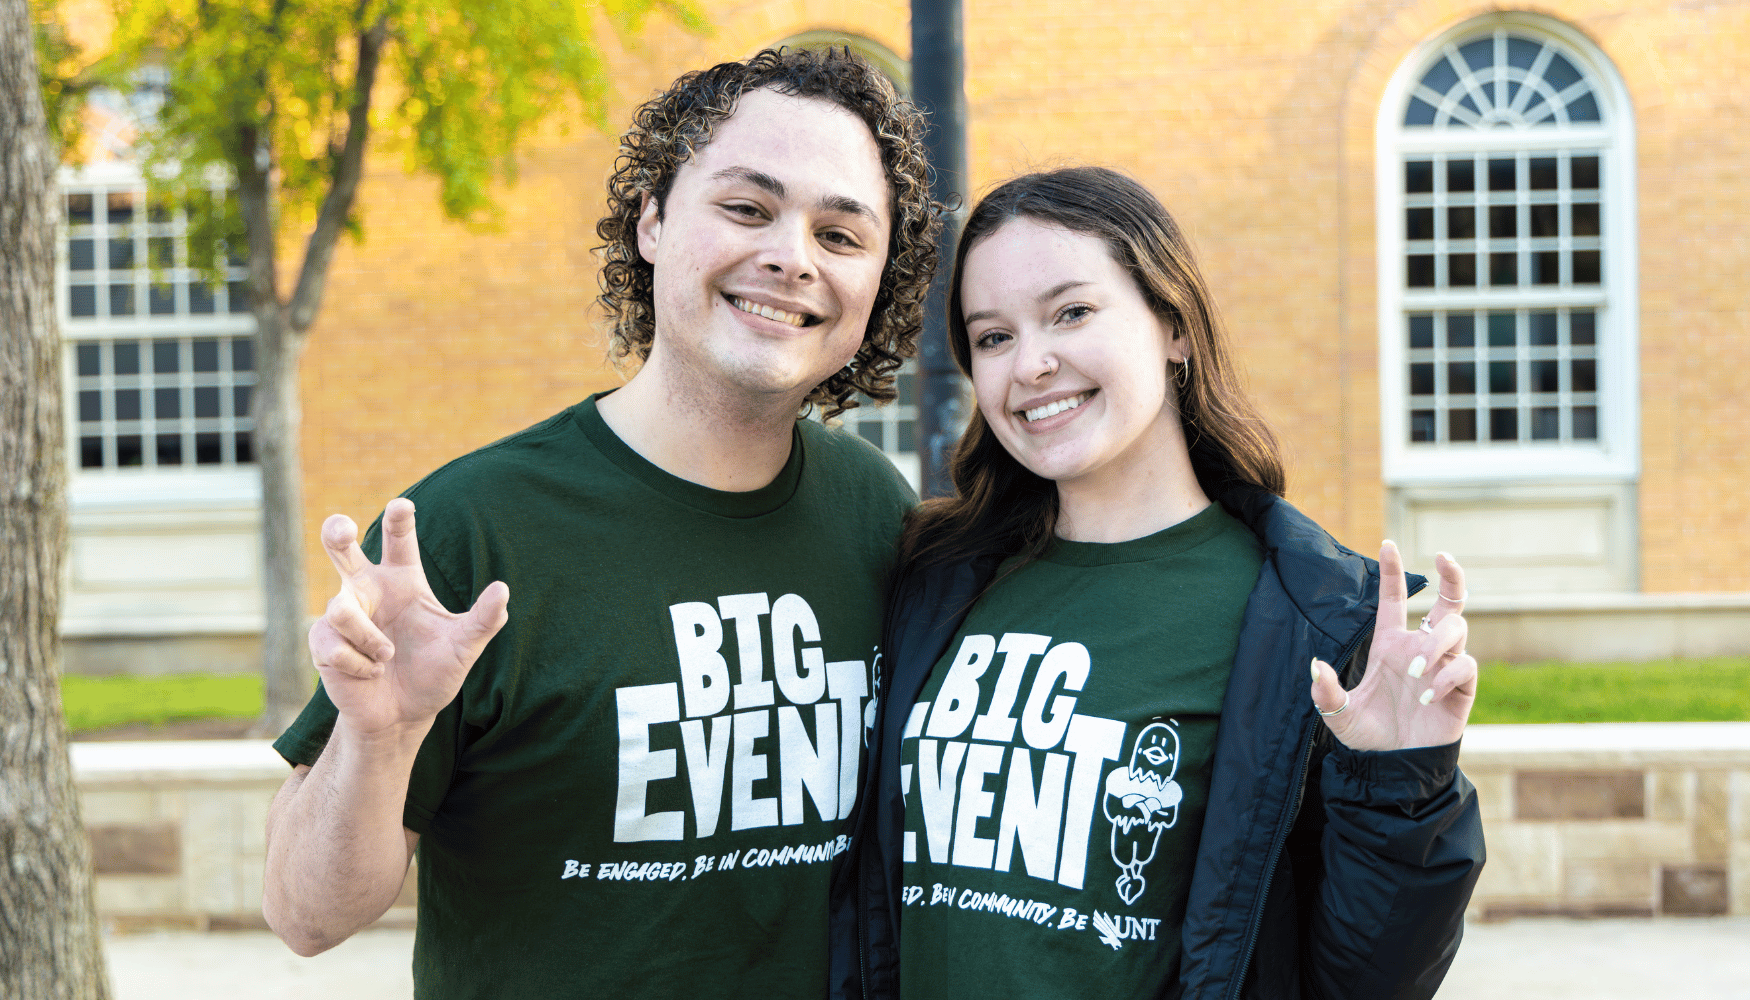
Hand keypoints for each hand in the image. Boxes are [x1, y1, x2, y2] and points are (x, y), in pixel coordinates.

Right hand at [307, 498, 509, 736]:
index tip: (402, 505)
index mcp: (403, 581)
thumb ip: (483, 619)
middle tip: (339, 525)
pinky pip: (334, 643)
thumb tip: (503, 589)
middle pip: (344, 549)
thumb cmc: (433, 674)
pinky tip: (369, 673)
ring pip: (343, 609)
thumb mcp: (463, 647)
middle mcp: (370, 589)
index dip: (399, 522)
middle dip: (337, 533)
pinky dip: (358, 663)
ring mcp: (343, 613)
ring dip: (369, 638)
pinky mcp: (323, 641)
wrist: (402, 717)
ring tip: (387, 657)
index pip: (399, 542)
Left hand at [1309, 541, 1476, 751]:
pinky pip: (1464, 666)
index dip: (1392, 572)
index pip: (1396, 601)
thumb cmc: (1368, 735)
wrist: (1393, 767)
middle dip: (1452, 575)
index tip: (1388, 544)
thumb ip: (1327, 693)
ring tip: (1415, 671)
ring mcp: (1443, 666)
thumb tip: (1316, 666)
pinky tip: (1427, 697)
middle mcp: (1420, 649)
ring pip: (1457, 628)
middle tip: (1445, 557)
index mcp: (1391, 645)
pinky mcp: (1461, 689)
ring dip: (1436, 643)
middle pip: (1449, 602)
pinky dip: (1446, 676)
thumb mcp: (1339, 715)